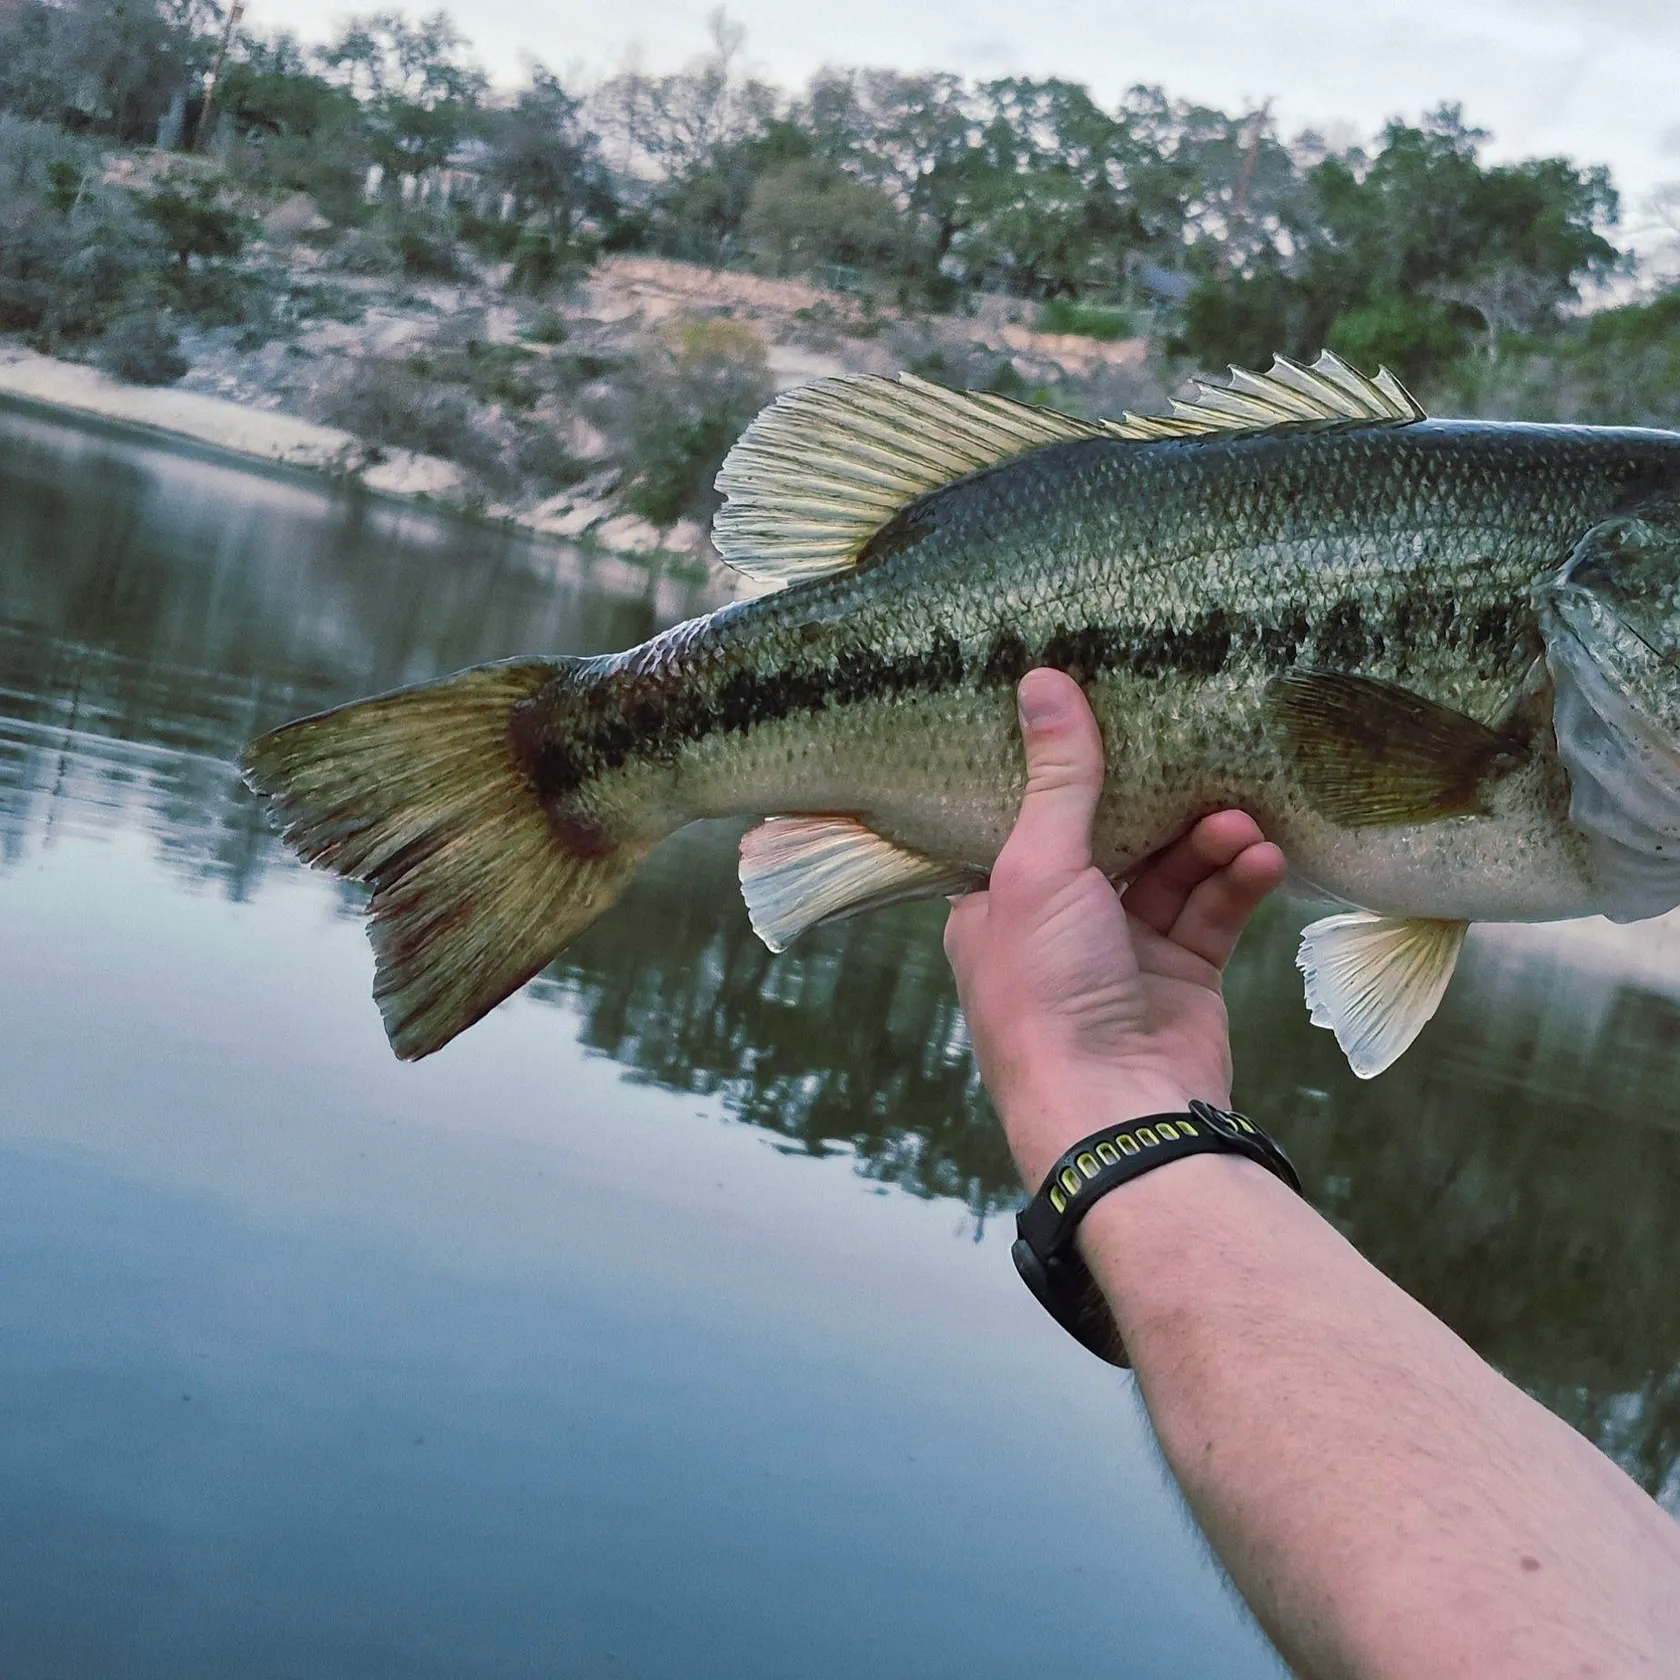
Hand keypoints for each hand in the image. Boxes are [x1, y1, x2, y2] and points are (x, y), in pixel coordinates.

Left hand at [943, 669, 1284, 1186]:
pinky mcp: (1182, 976)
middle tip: (1196, 752)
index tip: (1105, 708)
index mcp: (995, 902)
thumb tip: (1041, 679)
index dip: (1063, 767)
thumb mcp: (1039, 868)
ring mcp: (1121, 951)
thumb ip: (1058, 777)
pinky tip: (1264, 856)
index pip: (1026, 815)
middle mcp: (1055, 924)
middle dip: (1157, 800)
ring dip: (1207, 840)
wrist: (1119, 1110)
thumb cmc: (1048, 990)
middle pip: (1110, 837)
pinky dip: (1238, 882)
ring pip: (1170, 871)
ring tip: (1240, 818)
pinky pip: (1212, 912)